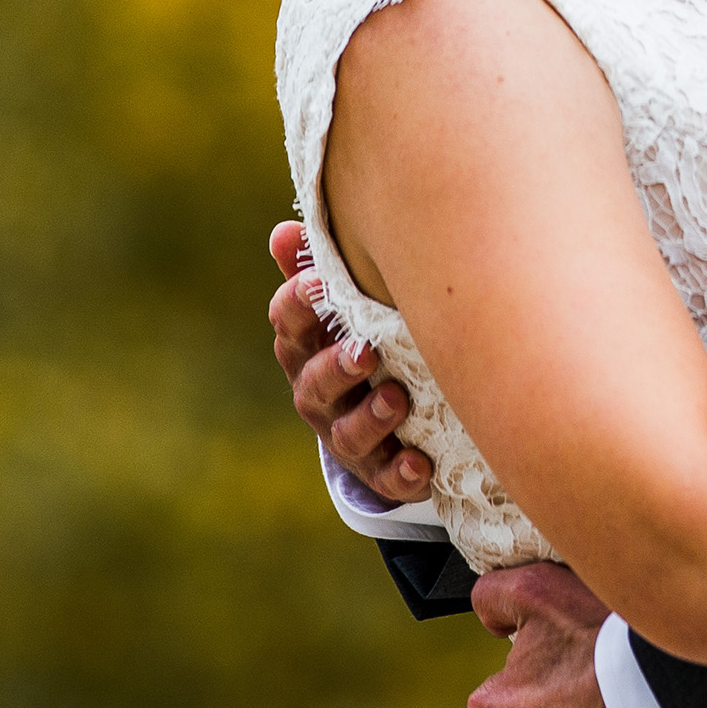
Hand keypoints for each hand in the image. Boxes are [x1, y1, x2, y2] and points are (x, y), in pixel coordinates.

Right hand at [267, 218, 433, 501]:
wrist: (387, 418)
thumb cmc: (363, 338)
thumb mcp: (342, 304)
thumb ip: (316, 267)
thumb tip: (285, 230)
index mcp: (308, 348)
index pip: (290, 326)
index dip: (299, 305)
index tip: (317, 282)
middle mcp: (320, 394)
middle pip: (315, 383)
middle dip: (336, 367)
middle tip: (364, 351)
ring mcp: (347, 435)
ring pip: (347, 434)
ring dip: (371, 418)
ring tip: (396, 399)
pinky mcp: (380, 470)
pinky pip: (386, 477)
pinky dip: (401, 472)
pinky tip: (420, 464)